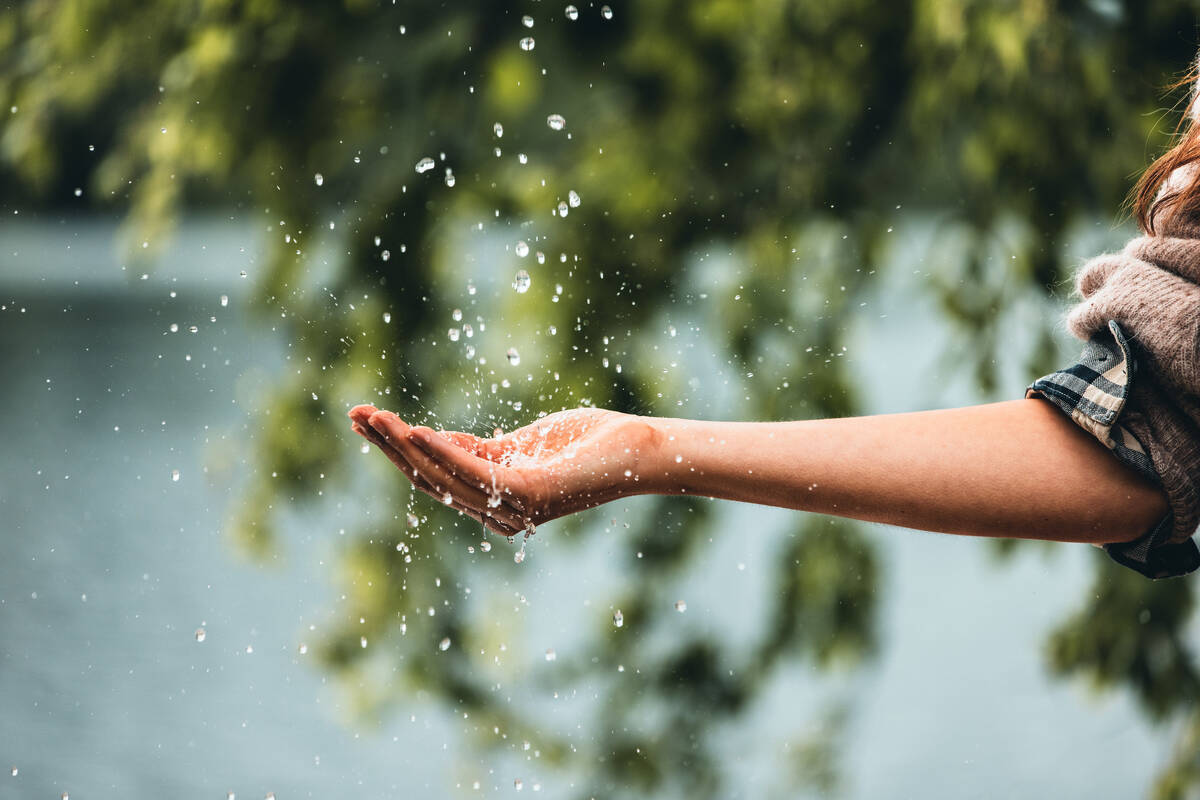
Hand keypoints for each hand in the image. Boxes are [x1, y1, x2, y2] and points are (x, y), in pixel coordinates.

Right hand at [348, 404, 659, 536]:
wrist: (639, 450)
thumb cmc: (587, 444)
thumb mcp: (520, 444)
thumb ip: (478, 448)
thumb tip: (432, 438)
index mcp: (493, 501)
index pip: (433, 475)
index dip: (396, 448)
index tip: (364, 418)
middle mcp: (499, 513)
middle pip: (429, 479)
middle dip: (389, 446)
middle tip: (354, 414)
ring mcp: (514, 508)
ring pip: (445, 476)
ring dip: (405, 445)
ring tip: (375, 418)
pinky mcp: (531, 494)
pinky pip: (476, 472)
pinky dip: (443, 451)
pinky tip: (417, 430)